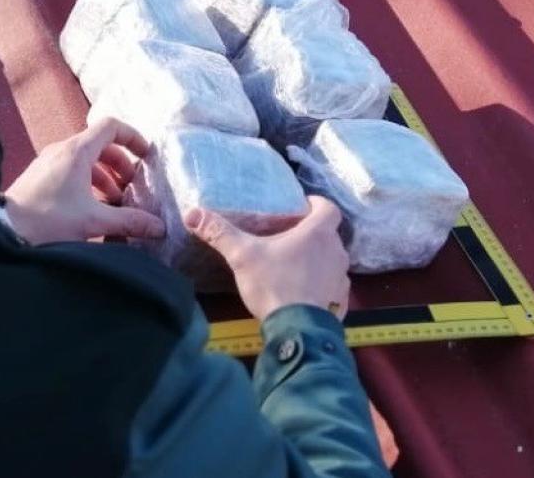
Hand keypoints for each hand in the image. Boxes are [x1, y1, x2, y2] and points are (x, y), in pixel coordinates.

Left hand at [4, 118, 164, 244]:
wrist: (3, 231)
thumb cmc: (46, 221)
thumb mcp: (93, 220)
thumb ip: (129, 221)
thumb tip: (158, 227)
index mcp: (76, 151)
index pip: (110, 126)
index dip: (133, 137)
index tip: (147, 157)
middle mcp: (61, 150)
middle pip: (101, 145)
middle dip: (121, 166)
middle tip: (133, 190)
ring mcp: (48, 162)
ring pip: (85, 160)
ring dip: (105, 177)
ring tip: (115, 204)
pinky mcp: (40, 176)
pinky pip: (70, 170)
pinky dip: (87, 183)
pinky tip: (93, 209)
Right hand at [184, 196, 349, 320]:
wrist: (298, 330)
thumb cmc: (274, 283)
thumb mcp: (242, 256)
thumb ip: (219, 233)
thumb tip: (192, 214)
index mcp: (318, 233)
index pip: (329, 208)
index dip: (318, 204)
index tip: (302, 206)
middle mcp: (337, 252)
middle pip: (329, 235)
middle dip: (311, 234)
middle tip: (288, 238)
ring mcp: (342, 278)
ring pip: (332, 260)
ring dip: (317, 260)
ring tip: (293, 265)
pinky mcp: (341, 301)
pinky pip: (333, 286)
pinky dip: (321, 285)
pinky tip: (303, 293)